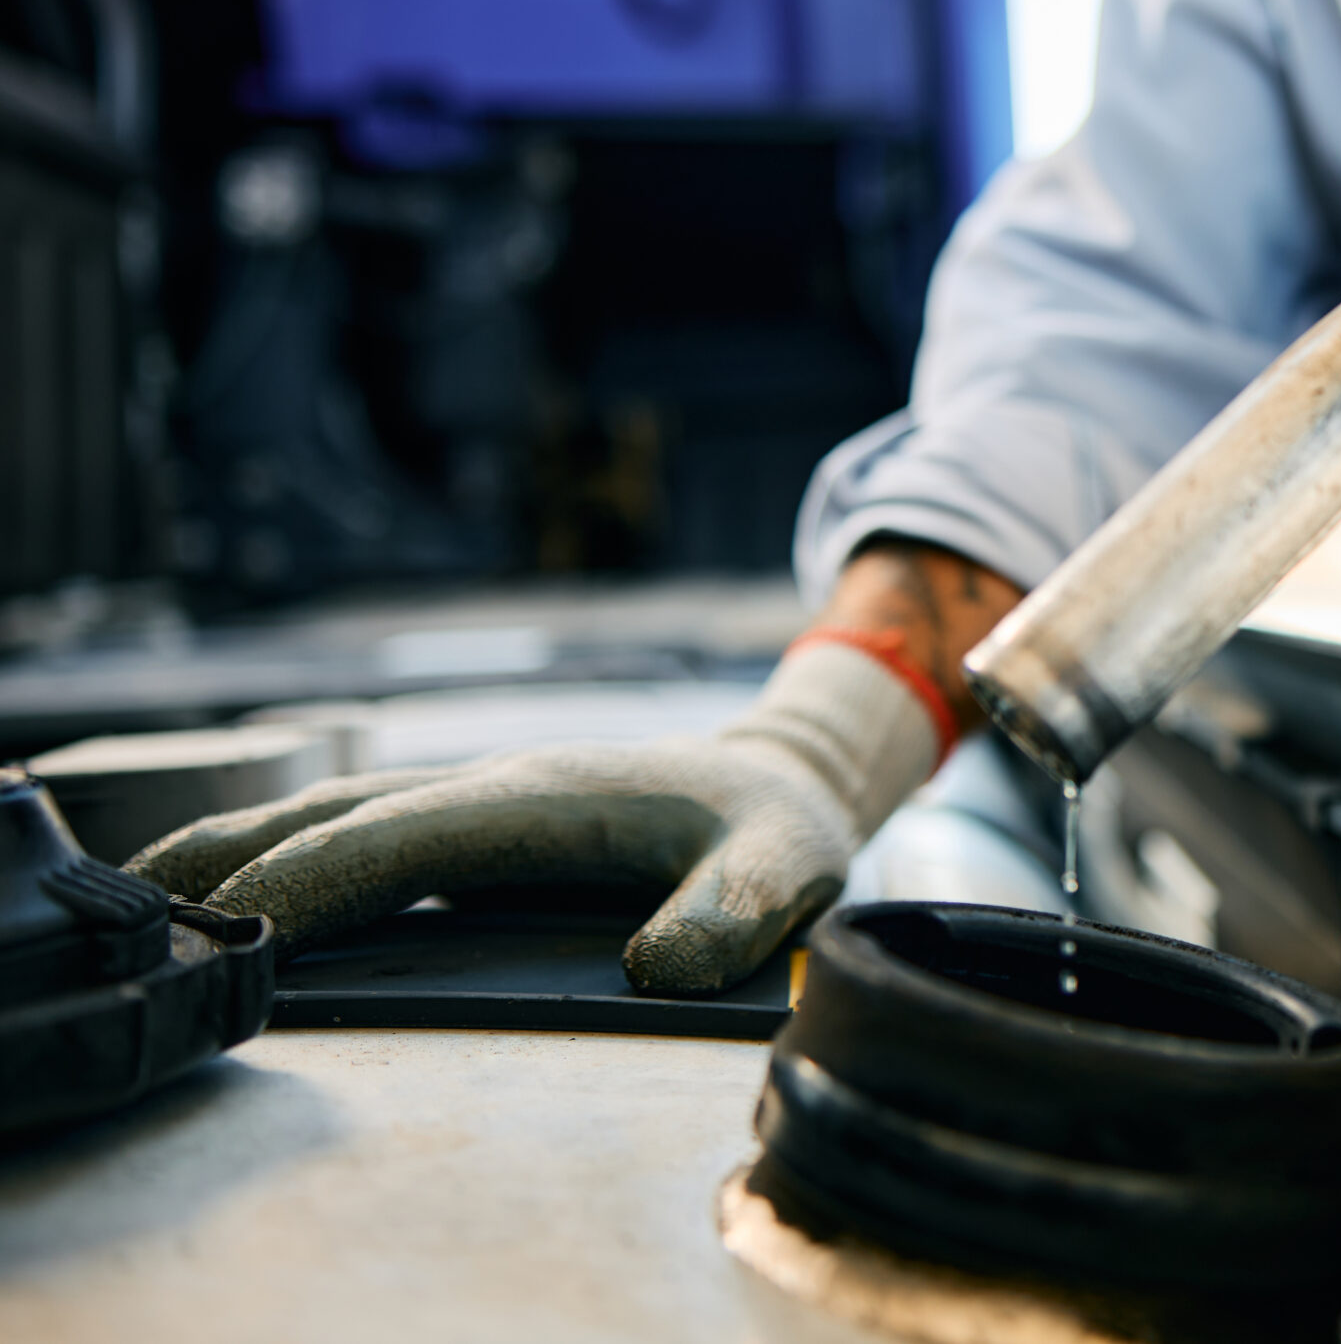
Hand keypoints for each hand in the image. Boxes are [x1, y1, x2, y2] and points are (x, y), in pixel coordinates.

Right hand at [128, 542, 1021, 994]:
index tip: (250, 923)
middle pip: (343, 814)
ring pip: (337, 811)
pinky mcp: (472, 819)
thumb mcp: (785, 869)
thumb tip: (656, 972)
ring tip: (152, 890)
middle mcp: (493, 785)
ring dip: (244, 844)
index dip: (329, 878)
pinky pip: (361, 829)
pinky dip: (288, 848)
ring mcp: (476, 795)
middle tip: (148, 909)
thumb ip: (733, 918)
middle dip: (245, 857)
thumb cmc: (776, 829)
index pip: (411, 837)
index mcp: (545, 798)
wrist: (782, 774)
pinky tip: (237, 884)